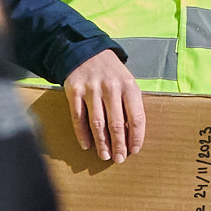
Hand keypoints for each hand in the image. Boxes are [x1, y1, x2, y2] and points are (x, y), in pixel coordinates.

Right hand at [61, 46, 144, 161]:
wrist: (87, 51)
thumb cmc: (112, 73)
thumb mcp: (127, 83)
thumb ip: (130, 105)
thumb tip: (132, 135)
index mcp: (128, 86)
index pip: (136, 117)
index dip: (136, 137)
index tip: (134, 151)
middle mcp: (111, 88)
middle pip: (116, 123)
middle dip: (118, 145)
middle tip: (118, 159)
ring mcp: (91, 89)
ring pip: (97, 123)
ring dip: (101, 143)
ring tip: (104, 155)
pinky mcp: (74, 91)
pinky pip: (78, 117)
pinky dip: (82, 133)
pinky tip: (86, 145)